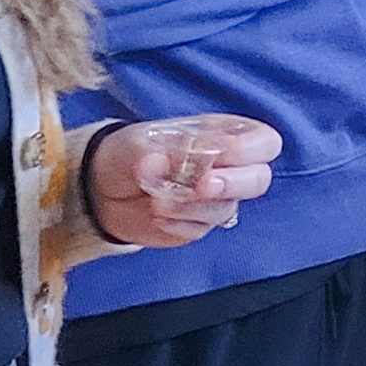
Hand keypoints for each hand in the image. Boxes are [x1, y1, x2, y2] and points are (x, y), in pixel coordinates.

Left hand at [90, 114, 281, 247]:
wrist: (102, 187)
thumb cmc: (128, 152)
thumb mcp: (141, 141)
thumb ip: (162, 149)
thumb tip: (172, 160)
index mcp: (224, 135)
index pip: (263, 142)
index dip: (247, 150)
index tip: (215, 152)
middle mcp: (227, 168)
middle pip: (259, 180)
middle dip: (233, 184)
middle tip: (201, 186)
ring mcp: (215, 200)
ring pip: (225, 208)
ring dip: (191, 206)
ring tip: (155, 199)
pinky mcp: (198, 224)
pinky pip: (200, 229)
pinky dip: (176, 223)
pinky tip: (154, 214)